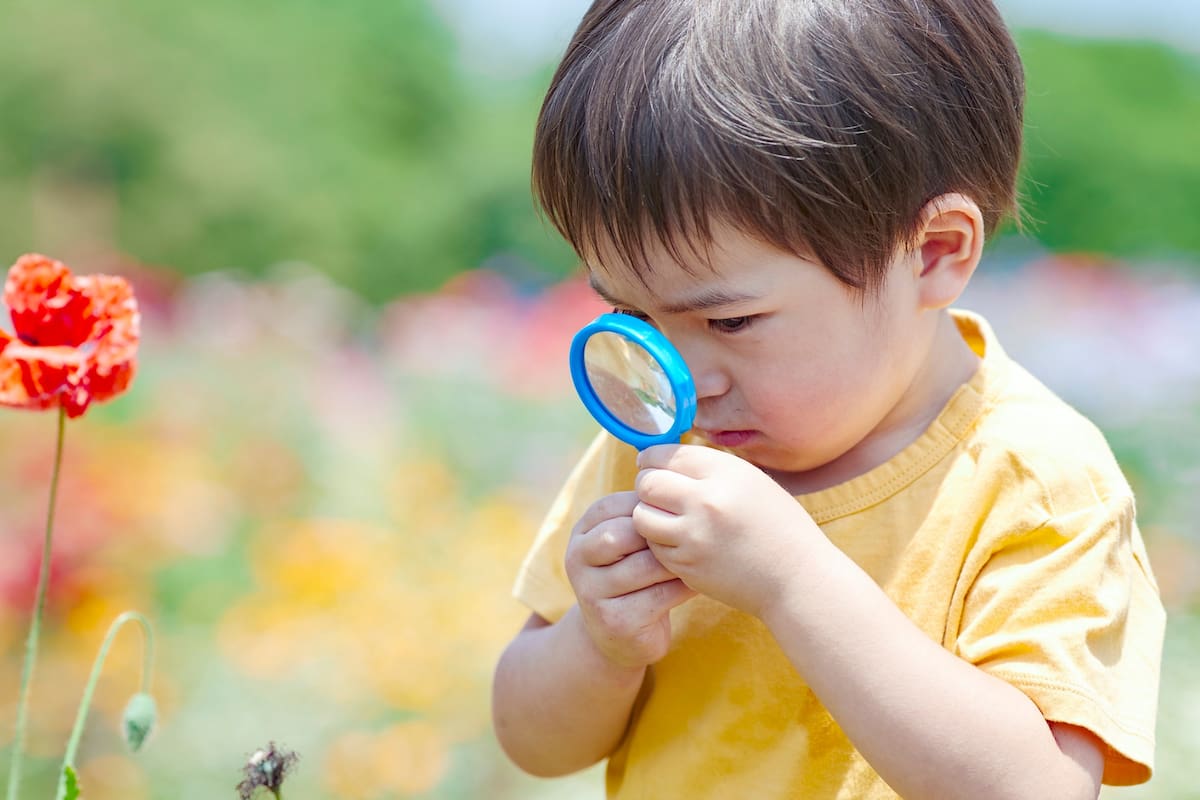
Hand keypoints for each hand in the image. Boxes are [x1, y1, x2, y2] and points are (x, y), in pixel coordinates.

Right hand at [565, 491, 696, 668]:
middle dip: (659, 534)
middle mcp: (578, 560)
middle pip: (622, 533)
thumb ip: (641, 514)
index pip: (611, 505)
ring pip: (645, 565)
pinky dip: (684, 586)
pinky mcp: (615, 621)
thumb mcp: (628, 542)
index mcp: (581, 533)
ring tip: (700, 557)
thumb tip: (676, 470)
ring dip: (676, 561)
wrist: (618, 635)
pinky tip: (697, 582)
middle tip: (690, 534)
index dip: (648, 505)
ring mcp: (592, 593)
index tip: (677, 510)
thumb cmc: (634, 575)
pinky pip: (659, 596)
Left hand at [633, 444, 821, 617]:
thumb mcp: (751, 481)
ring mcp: (694, 536)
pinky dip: (660, 542)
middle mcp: (707, 501)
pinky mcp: (687, 565)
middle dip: (646, 485)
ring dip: (648, 514)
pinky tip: (681, 542)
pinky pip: (654, 546)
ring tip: (667, 517)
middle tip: (656, 492)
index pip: (666, 454)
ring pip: (642, 515)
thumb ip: (709, 468)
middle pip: (647, 483)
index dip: (652, 459)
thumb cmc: (778, 527)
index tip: (652, 465)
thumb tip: (664, 459)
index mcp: (726, 473)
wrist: (797, 579)